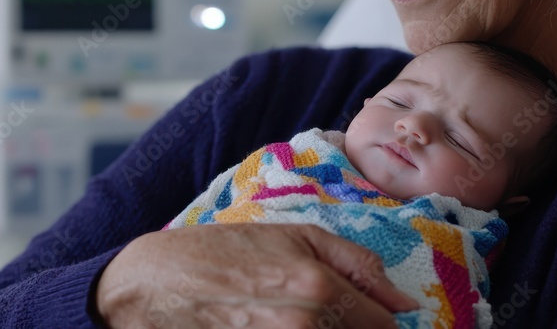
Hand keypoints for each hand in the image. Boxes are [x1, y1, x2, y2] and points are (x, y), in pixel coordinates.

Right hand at [95, 223, 418, 327]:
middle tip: (315, 312)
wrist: (153, 284)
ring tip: (288, 317)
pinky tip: (274, 326)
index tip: (364, 316)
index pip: (384, 326)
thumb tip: (403, 302)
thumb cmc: (223, 252)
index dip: (381, 321)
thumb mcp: (293, 236)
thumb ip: (356, 263)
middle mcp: (305, 327)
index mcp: (320, 288)